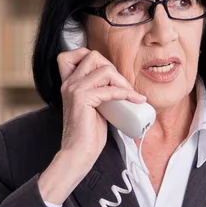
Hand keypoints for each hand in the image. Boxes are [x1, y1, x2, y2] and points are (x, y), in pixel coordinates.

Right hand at [38, 48, 145, 204]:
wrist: (79, 152)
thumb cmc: (89, 134)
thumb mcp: (95, 106)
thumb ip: (100, 93)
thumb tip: (122, 85)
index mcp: (69, 83)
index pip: (75, 54)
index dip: (94, 58)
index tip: (109, 74)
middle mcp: (69, 83)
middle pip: (93, 56)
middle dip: (112, 68)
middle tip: (123, 87)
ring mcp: (74, 89)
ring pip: (104, 70)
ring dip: (122, 81)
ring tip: (131, 95)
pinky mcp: (82, 98)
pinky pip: (110, 90)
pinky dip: (127, 94)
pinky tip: (137, 100)